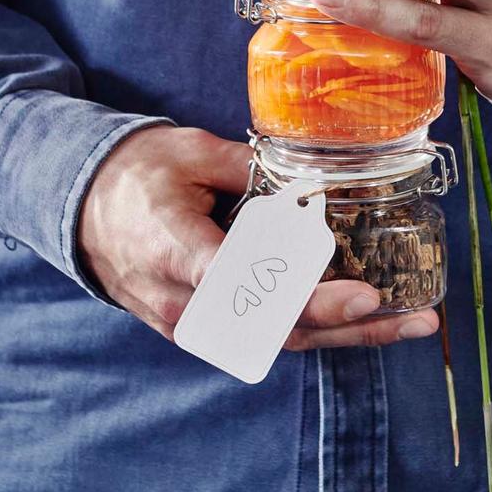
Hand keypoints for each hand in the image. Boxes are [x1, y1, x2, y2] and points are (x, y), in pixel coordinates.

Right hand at [76, 124, 438, 349]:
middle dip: (348, 327)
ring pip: (278, 341)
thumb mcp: (190, 150)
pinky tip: (366, 319)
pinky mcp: (202, 326)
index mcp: (177, 249)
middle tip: (409, 316)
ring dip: (345, 335)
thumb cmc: (137, 172)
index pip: (248, 288)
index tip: (360, 294)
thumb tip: (306, 181)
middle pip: (275, 329)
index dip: (306, 297)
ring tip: (409, 322)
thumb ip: (249, 168)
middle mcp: (186, 300)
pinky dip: (318, 330)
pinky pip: (266, 335)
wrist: (82, 205)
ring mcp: (192, 322)